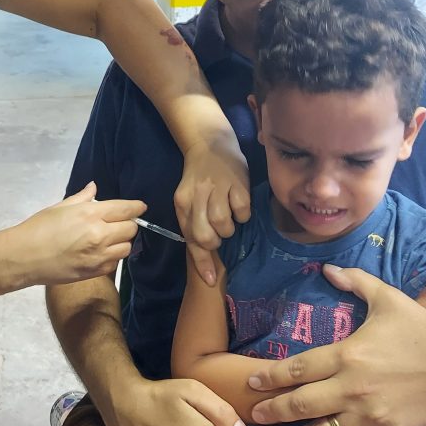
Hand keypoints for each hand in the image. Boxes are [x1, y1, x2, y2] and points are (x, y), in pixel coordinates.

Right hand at [16, 182, 144, 284]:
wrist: (24, 258)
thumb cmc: (39, 228)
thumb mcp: (60, 207)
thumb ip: (82, 198)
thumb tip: (94, 187)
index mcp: (90, 214)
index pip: (125, 210)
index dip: (136, 207)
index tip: (140, 207)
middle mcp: (100, 235)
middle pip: (131, 229)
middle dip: (128, 224)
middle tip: (118, 223)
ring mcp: (99, 256)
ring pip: (127, 248)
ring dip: (122, 242)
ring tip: (109, 239)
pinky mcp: (95, 272)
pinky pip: (115, 263)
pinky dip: (112, 257)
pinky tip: (100, 253)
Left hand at [173, 133, 250, 285]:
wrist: (210, 144)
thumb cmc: (200, 181)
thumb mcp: (190, 201)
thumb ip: (195, 228)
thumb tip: (207, 266)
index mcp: (182, 203)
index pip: (190, 238)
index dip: (202, 262)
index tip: (210, 280)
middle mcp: (197, 197)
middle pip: (206, 236)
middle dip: (216, 241)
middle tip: (220, 232)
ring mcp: (217, 189)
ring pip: (223, 224)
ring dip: (229, 227)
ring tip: (229, 216)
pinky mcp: (237, 183)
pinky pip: (242, 211)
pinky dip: (243, 214)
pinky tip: (238, 204)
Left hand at [247, 265, 425, 425]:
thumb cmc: (422, 329)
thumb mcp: (387, 299)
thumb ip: (355, 282)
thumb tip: (327, 268)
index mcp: (346, 355)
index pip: (298, 367)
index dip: (271, 376)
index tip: (251, 381)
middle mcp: (352, 388)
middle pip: (302, 403)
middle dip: (274, 411)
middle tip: (252, 416)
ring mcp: (370, 415)